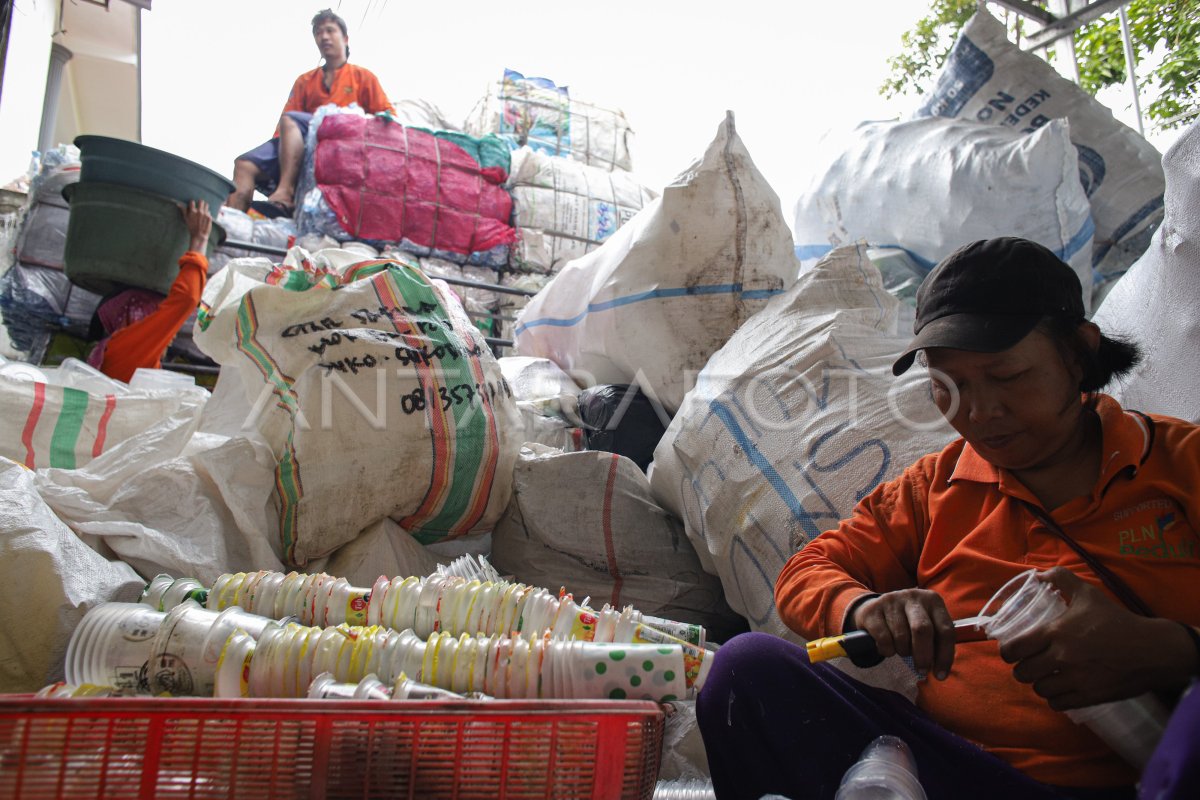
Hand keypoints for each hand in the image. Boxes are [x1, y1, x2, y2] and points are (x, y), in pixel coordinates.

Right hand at [182, 200, 212, 251]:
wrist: (199, 235)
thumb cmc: (191, 227)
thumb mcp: (186, 219)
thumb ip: (183, 210)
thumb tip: (178, 204)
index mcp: (192, 211)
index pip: (192, 202)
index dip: (192, 203)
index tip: (192, 206)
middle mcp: (199, 211)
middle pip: (201, 201)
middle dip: (200, 203)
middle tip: (199, 206)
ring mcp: (205, 214)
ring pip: (206, 205)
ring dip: (205, 206)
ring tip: (203, 210)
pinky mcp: (210, 217)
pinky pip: (209, 212)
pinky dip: (207, 214)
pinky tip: (205, 217)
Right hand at [852, 589, 954, 678]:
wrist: (876, 608)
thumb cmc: (908, 622)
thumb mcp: (927, 623)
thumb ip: (937, 641)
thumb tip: (941, 670)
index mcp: (933, 601)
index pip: (945, 630)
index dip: (945, 656)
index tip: (940, 675)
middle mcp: (913, 596)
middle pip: (922, 630)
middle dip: (923, 655)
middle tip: (921, 670)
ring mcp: (892, 600)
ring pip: (901, 636)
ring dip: (903, 651)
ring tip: (902, 649)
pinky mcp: (873, 609)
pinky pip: (884, 638)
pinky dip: (887, 650)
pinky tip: (887, 648)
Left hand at [1000, 567, 1193, 709]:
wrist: (1152, 650)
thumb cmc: (1116, 620)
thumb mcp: (1088, 594)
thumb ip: (1061, 578)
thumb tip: (1038, 574)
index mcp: (1057, 632)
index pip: (1014, 648)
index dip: (1007, 651)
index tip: (1011, 650)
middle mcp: (1063, 657)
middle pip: (1022, 673)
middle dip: (1022, 669)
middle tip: (1028, 663)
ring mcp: (1076, 679)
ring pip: (1039, 689)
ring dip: (1038, 684)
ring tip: (1044, 676)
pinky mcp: (1089, 696)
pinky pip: (1058, 704)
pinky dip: (1054, 698)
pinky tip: (1058, 689)